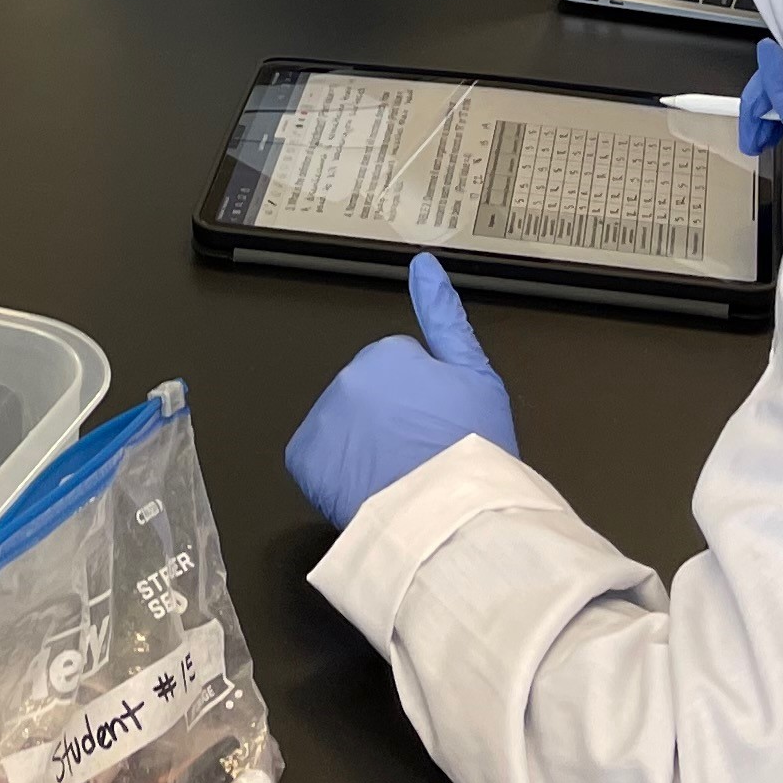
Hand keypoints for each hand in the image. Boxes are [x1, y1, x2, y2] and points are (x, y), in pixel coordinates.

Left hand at [283, 255, 518, 527]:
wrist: (451, 518)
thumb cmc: (472, 451)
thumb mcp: (478, 377)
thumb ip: (446, 317)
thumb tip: (424, 264)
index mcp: (386, 354)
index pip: (400, 370)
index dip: (424, 401)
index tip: (440, 427)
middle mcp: (347, 378)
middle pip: (369, 397)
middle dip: (390, 420)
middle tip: (423, 455)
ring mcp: (322, 419)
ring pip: (344, 429)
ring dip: (363, 447)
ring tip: (400, 478)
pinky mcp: (305, 459)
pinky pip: (318, 462)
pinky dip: (335, 475)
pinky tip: (368, 490)